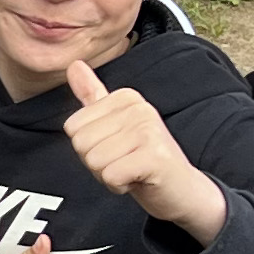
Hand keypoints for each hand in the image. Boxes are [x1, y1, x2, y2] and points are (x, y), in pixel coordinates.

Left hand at [62, 59, 227, 245]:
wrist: (181, 190)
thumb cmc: (143, 159)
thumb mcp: (114, 124)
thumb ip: (93, 95)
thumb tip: (74, 64)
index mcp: (126, 97)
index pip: (72, 127)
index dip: (89, 147)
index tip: (116, 149)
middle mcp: (138, 108)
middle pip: (80, 144)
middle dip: (97, 163)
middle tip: (125, 162)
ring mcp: (148, 130)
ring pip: (94, 161)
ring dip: (108, 175)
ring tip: (132, 169)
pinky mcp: (154, 156)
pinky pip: (110, 176)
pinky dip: (119, 186)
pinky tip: (138, 179)